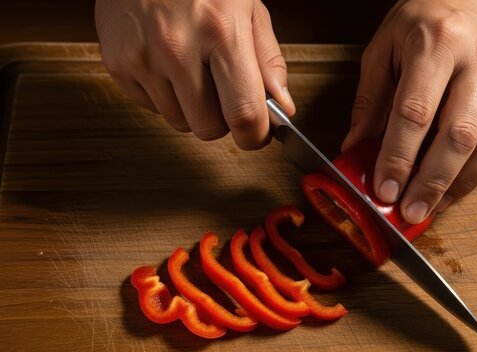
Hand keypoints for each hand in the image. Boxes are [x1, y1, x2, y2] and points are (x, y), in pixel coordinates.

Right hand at [95, 0, 294, 148]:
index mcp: (221, 32)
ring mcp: (141, 57)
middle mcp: (177, 47)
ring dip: (191, 108)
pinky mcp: (117, 63)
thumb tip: (282, 107)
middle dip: (222, 120)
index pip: (244, 114)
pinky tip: (167, 65)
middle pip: (208, 129)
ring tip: (192, 70)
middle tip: (223, 93)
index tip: (257, 134)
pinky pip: (151, 108)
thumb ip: (268, 61)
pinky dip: (164, 96)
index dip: (255, 136)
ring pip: (178, 122)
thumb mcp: (248, 8)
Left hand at [342, 0, 476, 223]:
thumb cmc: (425, 18)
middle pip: (458, 135)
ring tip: (431, 208)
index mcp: (437, 43)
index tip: (384, 189)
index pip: (415, 112)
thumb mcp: (384, 48)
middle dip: (430, 181)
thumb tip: (355, 147)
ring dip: (458, 186)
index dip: (398, 157)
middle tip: (409, 211)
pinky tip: (454, 189)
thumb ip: (370, 99)